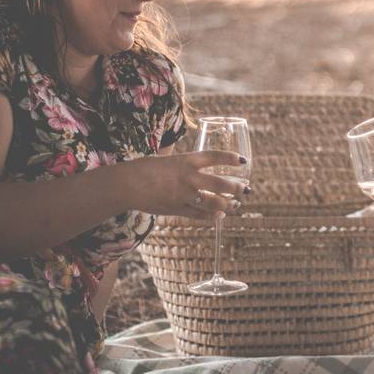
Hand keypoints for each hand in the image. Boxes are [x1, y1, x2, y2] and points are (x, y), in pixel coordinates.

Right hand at [122, 150, 248, 219]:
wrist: (127, 184)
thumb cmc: (145, 169)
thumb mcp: (168, 160)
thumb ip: (184, 166)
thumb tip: (196, 170)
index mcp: (187, 160)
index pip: (215, 157)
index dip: (231, 158)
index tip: (243, 161)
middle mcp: (189, 177)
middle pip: (221, 183)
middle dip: (237, 188)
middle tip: (246, 189)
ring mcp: (184, 195)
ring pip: (214, 202)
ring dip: (228, 205)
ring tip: (236, 205)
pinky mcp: (177, 209)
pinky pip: (199, 215)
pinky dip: (211, 216)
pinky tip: (219, 216)